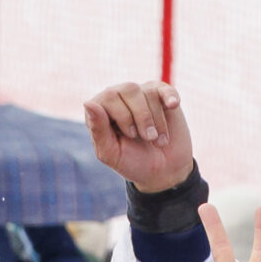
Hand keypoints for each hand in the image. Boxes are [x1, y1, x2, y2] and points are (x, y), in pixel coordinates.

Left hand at [84, 80, 195, 194]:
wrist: (164, 172)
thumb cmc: (133, 163)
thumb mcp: (112, 154)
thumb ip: (98, 131)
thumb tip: (88, 103)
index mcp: (103, 109)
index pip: (109, 97)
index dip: (123, 116)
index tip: (131, 136)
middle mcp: (120, 97)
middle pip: (129, 90)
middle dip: (141, 118)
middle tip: (148, 138)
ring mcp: (141, 94)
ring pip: (148, 92)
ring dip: (156, 120)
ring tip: (158, 140)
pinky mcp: (162, 96)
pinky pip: (165, 89)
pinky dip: (169, 97)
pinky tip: (172, 106)